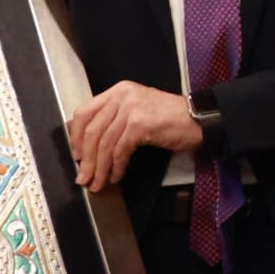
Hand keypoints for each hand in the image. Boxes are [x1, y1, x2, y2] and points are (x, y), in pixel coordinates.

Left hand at [70, 82, 199, 192]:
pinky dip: (116, 167)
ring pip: (104, 144)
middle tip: (84, 177)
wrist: (199, 119)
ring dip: (100, 168)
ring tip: (98, 183)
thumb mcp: (138, 110)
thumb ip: (115, 119)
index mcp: (119, 91)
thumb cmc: (171, 118)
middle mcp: (123, 96)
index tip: (76, 155)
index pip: (84, 113)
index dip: (75, 137)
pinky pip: (120, 151)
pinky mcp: (140, 124)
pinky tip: (117, 176)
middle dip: (86, 159)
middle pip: (92, 131)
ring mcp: (131, 109)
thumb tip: (88, 147)